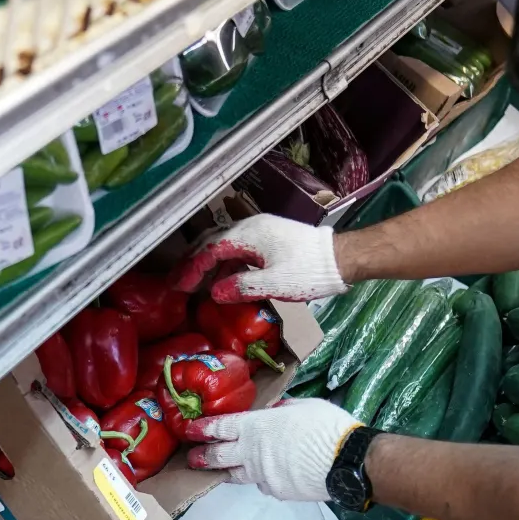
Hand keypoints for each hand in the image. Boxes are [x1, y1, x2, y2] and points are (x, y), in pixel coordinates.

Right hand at [170, 215, 347, 302]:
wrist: (340, 258)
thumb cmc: (308, 271)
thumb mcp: (273, 284)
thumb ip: (241, 286)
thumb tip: (213, 292)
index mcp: (249, 234)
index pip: (210, 249)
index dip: (192, 268)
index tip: (179, 286)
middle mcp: (251, 226)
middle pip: (212, 241)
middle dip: (193, 261)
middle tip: (178, 280)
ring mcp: (261, 230)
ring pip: (225, 243)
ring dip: (209, 262)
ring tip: (197, 283)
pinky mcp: (270, 237)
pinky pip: (239, 247)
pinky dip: (226, 262)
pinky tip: (224, 279)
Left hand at [184, 399, 362, 501]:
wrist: (346, 462)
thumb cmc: (326, 427)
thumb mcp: (304, 406)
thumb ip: (283, 410)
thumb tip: (275, 412)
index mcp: (256, 426)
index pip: (221, 427)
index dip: (203, 429)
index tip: (190, 431)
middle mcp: (253, 452)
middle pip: (219, 456)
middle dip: (203, 457)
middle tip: (192, 457)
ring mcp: (263, 474)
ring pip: (237, 474)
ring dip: (227, 471)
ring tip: (220, 471)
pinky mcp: (277, 491)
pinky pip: (264, 484)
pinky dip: (263, 479)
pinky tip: (270, 475)